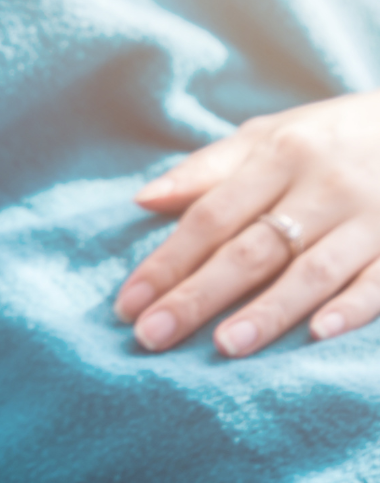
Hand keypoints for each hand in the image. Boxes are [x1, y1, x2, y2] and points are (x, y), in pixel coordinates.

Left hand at [115, 92, 379, 357]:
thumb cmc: (331, 136)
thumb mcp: (269, 135)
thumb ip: (207, 169)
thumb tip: (142, 198)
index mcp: (278, 156)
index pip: (209, 217)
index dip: (166, 262)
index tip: (127, 304)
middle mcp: (321, 187)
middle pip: (250, 249)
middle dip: (198, 295)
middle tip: (153, 336)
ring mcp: (371, 218)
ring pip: (312, 270)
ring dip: (268, 310)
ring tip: (224, 347)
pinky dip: (352, 307)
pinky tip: (318, 335)